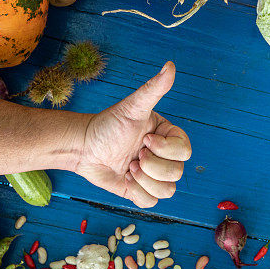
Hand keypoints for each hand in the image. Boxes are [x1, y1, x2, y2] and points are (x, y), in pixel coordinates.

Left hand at [75, 62, 191, 207]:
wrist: (84, 146)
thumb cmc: (108, 124)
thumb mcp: (132, 107)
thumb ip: (153, 89)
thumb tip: (170, 65)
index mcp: (169, 138)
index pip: (185, 152)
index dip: (165, 149)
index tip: (144, 139)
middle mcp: (165, 158)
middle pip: (177, 173)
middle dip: (150, 166)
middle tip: (133, 154)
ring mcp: (154, 176)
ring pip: (167, 191)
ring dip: (143, 180)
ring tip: (127, 166)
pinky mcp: (141, 192)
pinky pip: (151, 203)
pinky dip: (136, 192)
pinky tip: (124, 178)